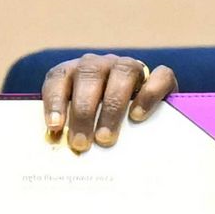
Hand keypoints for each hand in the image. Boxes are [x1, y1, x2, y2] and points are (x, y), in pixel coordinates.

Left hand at [40, 53, 179, 152]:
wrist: (140, 120)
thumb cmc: (99, 127)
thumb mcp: (82, 125)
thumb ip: (70, 130)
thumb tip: (59, 149)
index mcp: (75, 73)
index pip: (59, 77)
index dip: (54, 100)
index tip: (55, 127)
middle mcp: (101, 64)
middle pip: (89, 75)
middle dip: (83, 111)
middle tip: (81, 143)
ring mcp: (130, 66)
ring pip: (123, 72)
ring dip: (112, 106)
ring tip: (105, 138)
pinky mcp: (160, 77)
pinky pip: (159, 75)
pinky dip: (148, 94)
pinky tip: (137, 116)